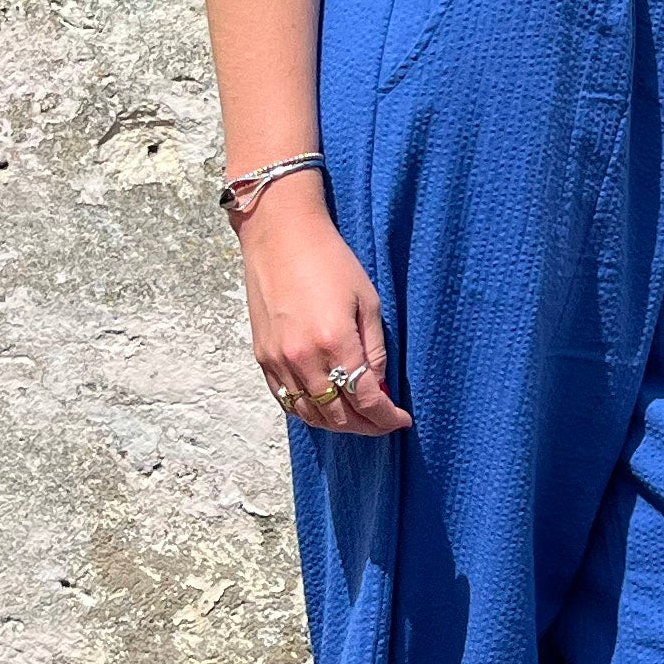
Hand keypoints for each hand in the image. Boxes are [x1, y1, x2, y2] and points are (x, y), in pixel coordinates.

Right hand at [234, 186, 410, 434]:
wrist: (280, 238)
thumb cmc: (331, 262)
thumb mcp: (368, 301)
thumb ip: (374, 349)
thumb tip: (378, 386)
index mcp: (335, 342)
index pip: (365, 399)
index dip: (387, 417)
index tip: (402, 420)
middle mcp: (303, 359)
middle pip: (337, 415)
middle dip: (366, 426)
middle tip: (383, 422)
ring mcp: (278, 361)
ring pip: (310, 414)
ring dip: (337, 424)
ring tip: (358, 419)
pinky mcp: (262, 358)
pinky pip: (285, 400)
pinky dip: (308, 412)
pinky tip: (326, 408)